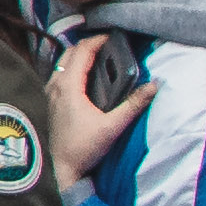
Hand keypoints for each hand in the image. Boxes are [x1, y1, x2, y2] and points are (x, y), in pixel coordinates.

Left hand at [48, 43, 153, 184]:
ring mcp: (51, 93)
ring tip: (99, 55)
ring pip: (62, 63)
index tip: (114, 37)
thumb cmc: (85, 148)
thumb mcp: (113, 126)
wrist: (64, 169)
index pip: (82, 51)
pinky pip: (59, 74)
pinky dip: (72, 66)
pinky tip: (85, 74)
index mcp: (68, 87)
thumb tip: (154, 85)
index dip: (98, 40)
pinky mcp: (52, 102)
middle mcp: (56, 85)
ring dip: (79, 55)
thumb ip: (133, 105)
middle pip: (70, 53)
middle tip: (109, 44)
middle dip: (88, 44)